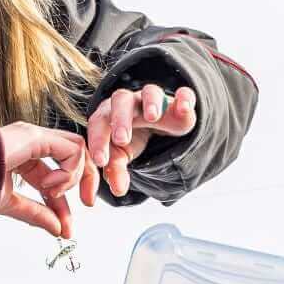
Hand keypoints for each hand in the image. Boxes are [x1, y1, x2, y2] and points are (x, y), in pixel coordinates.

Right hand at [0, 122, 99, 238]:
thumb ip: (37, 214)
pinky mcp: (36, 135)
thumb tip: (57, 228)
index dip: (64, 201)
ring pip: (77, 148)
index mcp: (24, 156)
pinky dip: (68, 171)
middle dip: (86, 180)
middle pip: (74, 154)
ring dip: (73, 177)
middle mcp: (32, 142)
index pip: (56, 175)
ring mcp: (34, 135)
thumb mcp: (12, 204)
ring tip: (53, 192)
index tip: (67, 225)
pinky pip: (71, 149)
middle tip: (88, 203)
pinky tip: (49, 184)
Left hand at [86, 84, 196, 198]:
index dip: (98, 141)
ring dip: (150, 102)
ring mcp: (152, 98)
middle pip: (120, 100)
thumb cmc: (131, 138)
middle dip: (120, 120)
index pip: (98, 123)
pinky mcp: (177, 100)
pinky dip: (184, 98)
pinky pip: (183, 93)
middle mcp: (128, 102)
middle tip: (121, 139)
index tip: (101, 161)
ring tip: (153, 117)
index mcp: (109, 114)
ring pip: (149, 92)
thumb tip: (118, 191)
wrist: (156, 124)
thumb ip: (116, 170)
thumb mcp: (123, 154)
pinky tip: (184, 107)